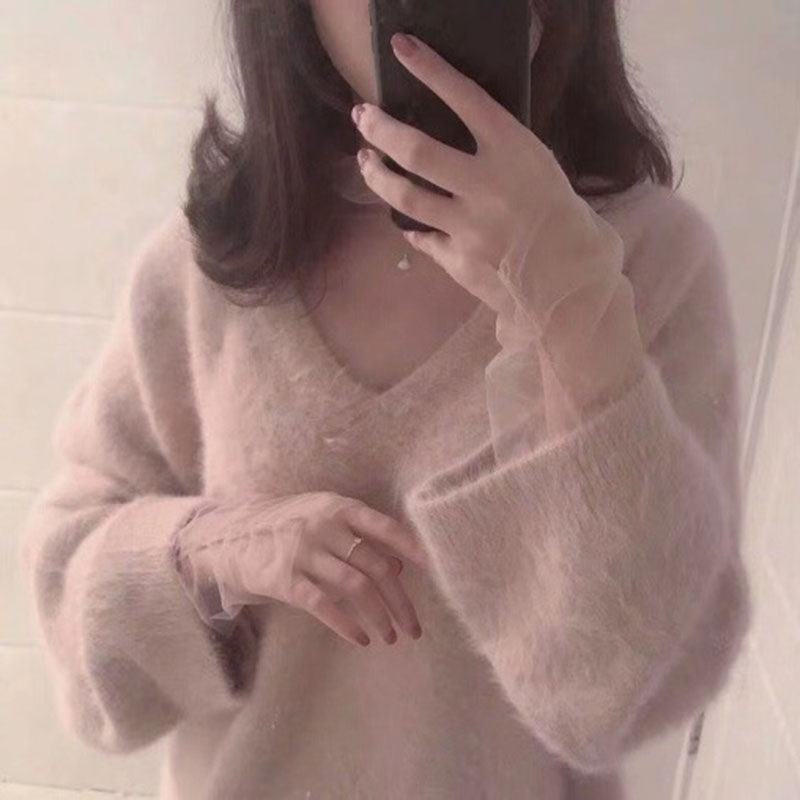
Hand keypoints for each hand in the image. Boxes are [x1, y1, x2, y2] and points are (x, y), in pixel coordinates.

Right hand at [171, 491, 428, 647]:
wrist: (230, 532)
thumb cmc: (289, 524)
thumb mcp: (324, 517)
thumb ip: (360, 536)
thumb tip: (402, 564)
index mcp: (339, 507)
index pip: (385, 527)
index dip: (412, 547)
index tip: (433, 570)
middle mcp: (325, 527)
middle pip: (376, 566)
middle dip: (400, 600)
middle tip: (414, 626)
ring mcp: (304, 551)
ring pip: (355, 587)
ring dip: (379, 616)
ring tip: (390, 637)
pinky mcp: (283, 578)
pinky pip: (323, 605)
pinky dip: (346, 624)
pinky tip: (360, 639)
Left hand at [352, 32, 620, 336]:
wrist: (573, 291)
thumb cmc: (575, 231)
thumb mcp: (551, 179)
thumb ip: (512, 163)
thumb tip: (481, 157)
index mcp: (517, 154)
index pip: (466, 100)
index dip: (431, 70)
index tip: (402, 48)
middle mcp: (486, 185)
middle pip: (416, 150)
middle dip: (381, 129)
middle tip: (361, 116)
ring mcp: (467, 225)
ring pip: (406, 194)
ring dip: (378, 175)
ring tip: (365, 162)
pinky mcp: (457, 259)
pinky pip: (423, 238)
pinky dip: (413, 229)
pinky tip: (404, 223)